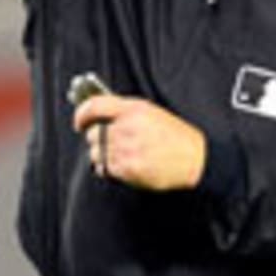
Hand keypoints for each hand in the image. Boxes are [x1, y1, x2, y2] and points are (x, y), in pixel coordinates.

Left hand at [72, 95, 206, 190]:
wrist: (196, 160)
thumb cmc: (176, 136)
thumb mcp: (152, 113)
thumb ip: (124, 112)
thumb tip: (97, 116)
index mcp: (133, 109)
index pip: (94, 106)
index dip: (81, 114)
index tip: (79, 122)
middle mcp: (127, 127)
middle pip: (92, 133)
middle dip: (96, 138)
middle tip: (108, 142)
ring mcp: (126, 149)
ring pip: (95, 152)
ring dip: (102, 155)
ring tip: (119, 155)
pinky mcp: (128, 169)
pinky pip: (105, 168)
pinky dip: (109, 168)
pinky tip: (123, 165)